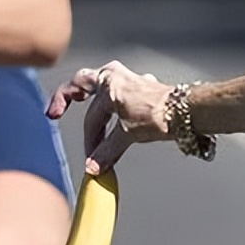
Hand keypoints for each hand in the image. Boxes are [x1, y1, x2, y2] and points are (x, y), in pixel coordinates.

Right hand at [46, 60, 172, 174]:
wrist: (187, 110)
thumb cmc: (158, 115)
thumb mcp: (127, 135)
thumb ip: (106, 151)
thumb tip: (92, 168)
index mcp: (107, 84)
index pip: (91, 117)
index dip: (89, 140)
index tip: (89, 157)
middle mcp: (115, 76)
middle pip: (83, 82)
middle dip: (68, 95)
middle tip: (56, 110)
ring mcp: (128, 79)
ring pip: (100, 83)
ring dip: (89, 95)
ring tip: (79, 101)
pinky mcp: (140, 86)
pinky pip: (117, 89)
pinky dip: (110, 99)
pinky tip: (114, 109)